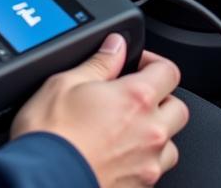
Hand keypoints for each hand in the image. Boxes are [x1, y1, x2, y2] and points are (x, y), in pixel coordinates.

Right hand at [10, 34, 188, 187]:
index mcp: (136, 98)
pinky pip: (155, 169)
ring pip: (171, 143)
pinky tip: (119, 152)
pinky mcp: (139, 187)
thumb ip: (99, 63)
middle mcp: (150, 131)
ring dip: (156, 132)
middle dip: (160, 97)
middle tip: (133, 95)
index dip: (153, 62)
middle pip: (178, 108)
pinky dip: (144, 158)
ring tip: (126, 127)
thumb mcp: (66, 82)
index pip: (168, 71)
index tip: (137, 64)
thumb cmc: (51, 135)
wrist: (42, 180)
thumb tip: (115, 46)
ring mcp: (148, 164)